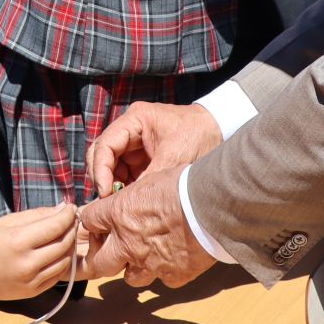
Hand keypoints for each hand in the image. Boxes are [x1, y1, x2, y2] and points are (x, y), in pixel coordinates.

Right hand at [0, 204, 78, 300]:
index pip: (55, 225)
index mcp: (18, 241)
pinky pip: (57, 275)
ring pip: (65, 261)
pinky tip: (56, 253)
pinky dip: (61, 262)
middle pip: (64, 243)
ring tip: (64, 235)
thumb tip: (61, 208)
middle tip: (70, 220)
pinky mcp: (33, 292)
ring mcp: (31, 280)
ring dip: (69, 246)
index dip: (68, 214)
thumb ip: (35, 215)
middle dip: (71, 228)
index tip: (71, 207)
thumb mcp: (5, 222)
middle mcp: (27, 263)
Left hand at [78, 167, 214, 288]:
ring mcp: (149, 263)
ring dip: (135, 268)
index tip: (98, 224)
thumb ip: (135, 197)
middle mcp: (128, 243)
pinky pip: (163, 280)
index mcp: (119, 214)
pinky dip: (167, 272)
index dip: (93, 223)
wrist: (212, 206)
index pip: (88, 221)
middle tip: (110, 252)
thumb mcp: (151, 180)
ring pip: (131, 278)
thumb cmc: (185, 185)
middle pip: (99, 263)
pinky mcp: (172, 275)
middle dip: (101, 258)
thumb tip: (133, 199)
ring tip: (147, 257)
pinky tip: (176, 260)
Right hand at [86, 102, 221, 194]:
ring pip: (111, 165)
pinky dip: (125, 187)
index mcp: (135, 119)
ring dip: (113, 185)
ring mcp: (136, 143)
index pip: (104, 145)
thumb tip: (126, 204)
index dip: (100, 170)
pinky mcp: (143, 156)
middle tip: (108, 202)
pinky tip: (132, 200)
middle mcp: (131, 129)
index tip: (105, 192)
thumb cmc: (200, 136)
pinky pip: (125, 172)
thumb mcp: (174, 159)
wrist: (223, 129)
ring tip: (121, 204)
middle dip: (104, 178)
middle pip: (102, 155)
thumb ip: (149, 179)